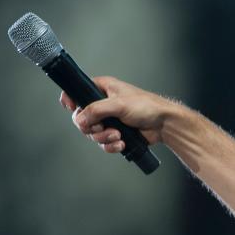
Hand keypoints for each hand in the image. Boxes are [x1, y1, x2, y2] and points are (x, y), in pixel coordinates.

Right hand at [59, 76, 173, 153]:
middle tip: (103, 128)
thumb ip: (96, 110)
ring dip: (104, 138)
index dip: (71, 101)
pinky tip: (122, 144)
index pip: (77, 92)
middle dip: (92, 128)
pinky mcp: (116, 133)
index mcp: (102, 89)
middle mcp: (103, 104)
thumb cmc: (147, 106)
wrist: (164, 124)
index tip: (71, 108)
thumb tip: (79, 119)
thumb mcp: (118, 104)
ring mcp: (109, 120)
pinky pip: (104, 143)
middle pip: (82, 119)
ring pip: (93, 133)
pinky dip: (111, 146)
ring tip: (119, 136)